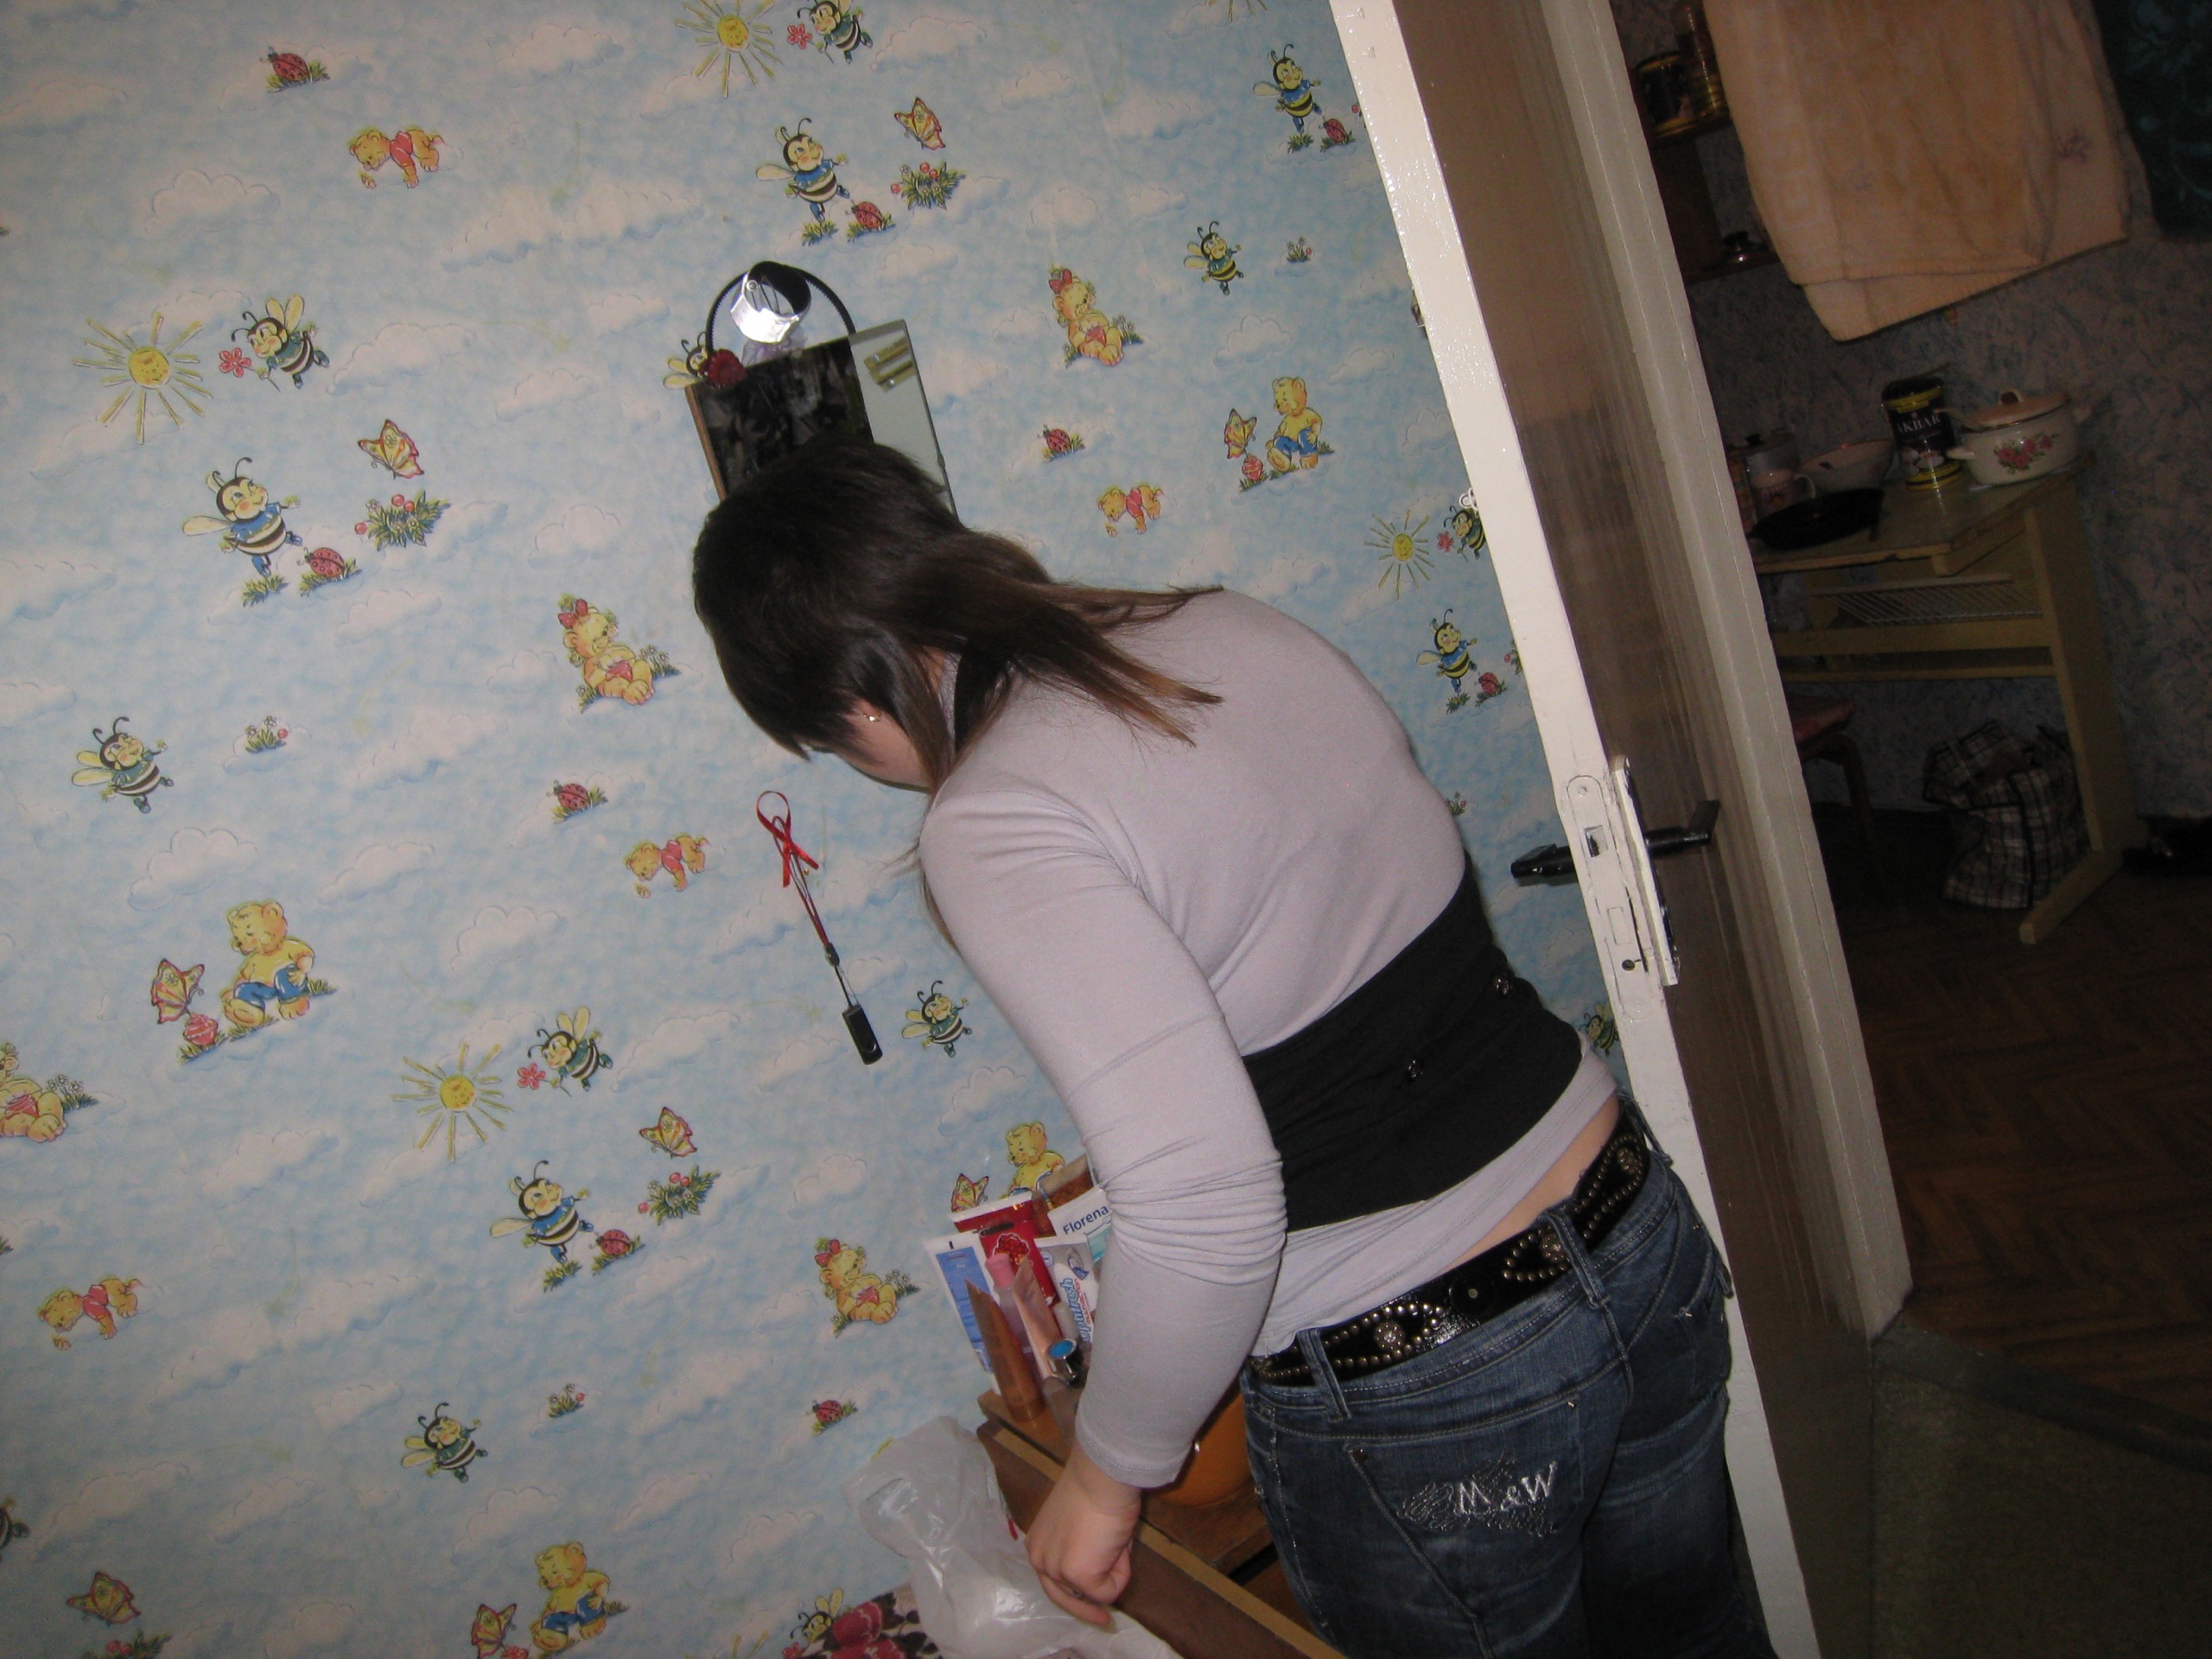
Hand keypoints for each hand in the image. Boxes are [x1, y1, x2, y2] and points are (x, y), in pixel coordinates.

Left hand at [1025, 1442, 1140, 1626]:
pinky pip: (1108, 1591)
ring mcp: (1056, 1569)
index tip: (1089, 1603)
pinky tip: (1118, 1546)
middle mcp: (1039, 1558)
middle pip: (1063, 1597)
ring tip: (1117, 1541)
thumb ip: (1083, 1550)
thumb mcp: (1082, 1526)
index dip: (1073, 1594)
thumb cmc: (1097, 1489)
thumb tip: (1103, 1567)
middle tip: (1105, 1620)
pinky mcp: (1076, 1575)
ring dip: (1113, 1572)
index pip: (1052, 1579)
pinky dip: (1122, 1573)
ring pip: (1093, 1593)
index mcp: (1037, 1544)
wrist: (1102, 1476)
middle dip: (1087, 1609)